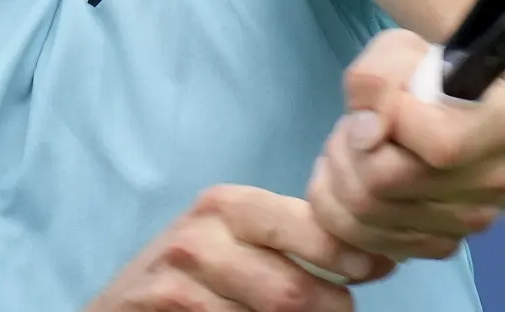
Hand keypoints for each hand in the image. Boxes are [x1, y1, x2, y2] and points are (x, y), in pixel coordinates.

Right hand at [88, 185, 395, 311]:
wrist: (122, 308)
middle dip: (332, 308)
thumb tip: (376, 255)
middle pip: (293, 288)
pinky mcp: (165, 304)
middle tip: (344, 311)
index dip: (350, 255)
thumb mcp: (237, 244)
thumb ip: (292, 241)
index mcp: (230, 204)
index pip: (308, 225)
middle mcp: (203, 232)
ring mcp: (180, 274)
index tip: (382, 269)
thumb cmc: (195, 277)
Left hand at [308, 29, 504, 261]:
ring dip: (337, 181)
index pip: (440, 146)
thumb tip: (367, 134)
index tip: (379, 106)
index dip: (391, 124)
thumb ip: (378, 77)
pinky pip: (368, 245)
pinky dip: (341, 214)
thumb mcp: (401, 52)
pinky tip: (353, 182)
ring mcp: (471, 221)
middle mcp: (497, 181)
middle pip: (386, 186)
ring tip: (349, 152)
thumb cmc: (430, 76)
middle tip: (347, 129)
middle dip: (345, 153)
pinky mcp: (442, 245)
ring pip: (367, 219)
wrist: (454, 116)